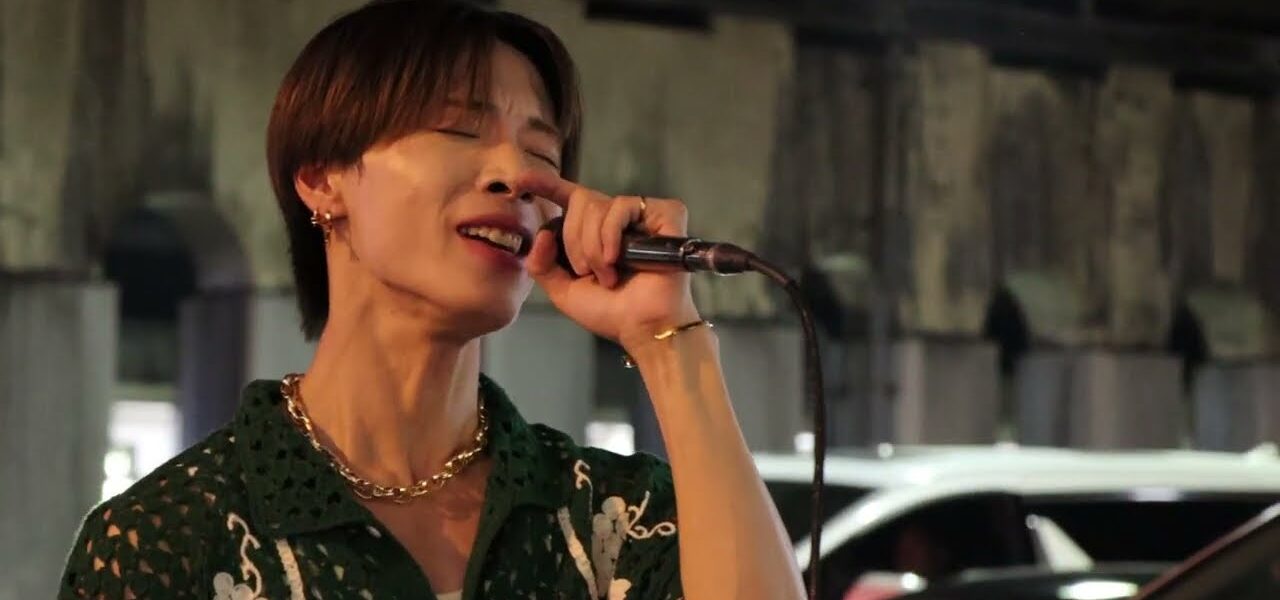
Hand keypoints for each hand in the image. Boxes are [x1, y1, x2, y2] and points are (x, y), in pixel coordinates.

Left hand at [518, 171, 700, 352]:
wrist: (643, 327)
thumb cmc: (612, 313)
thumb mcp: (564, 291)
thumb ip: (542, 264)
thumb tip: (543, 234)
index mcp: (595, 233)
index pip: (570, 200)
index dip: (548, 185)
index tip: (521, 180)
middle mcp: (618, 220)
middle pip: (580, 202)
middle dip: (574, 240)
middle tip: (585, 271)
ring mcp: (642, 216)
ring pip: (598, 205)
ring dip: (593, 245)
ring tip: (607, 275)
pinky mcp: (664, 214)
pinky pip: (623, 206)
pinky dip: (611, 233)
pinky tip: (616, 258)